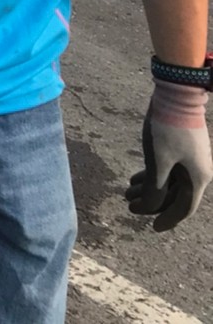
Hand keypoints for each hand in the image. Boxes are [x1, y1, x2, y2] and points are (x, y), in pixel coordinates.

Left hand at [126, 80, 210, 230]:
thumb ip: (156, 189)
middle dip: (151, 203)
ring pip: (168, 182)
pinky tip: (133, 179)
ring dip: (148, 189)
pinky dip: (151, 175)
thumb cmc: (168, 129)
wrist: (175, 95)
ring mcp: (189, 160)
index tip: (152, 228)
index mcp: (198, 178)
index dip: (167, 219)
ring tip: (126, 193)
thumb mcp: (159, 162)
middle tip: (129, 207)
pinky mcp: (180, 149)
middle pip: (174, 196)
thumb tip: (152, 208)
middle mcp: (197, 172)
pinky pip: (167, 169)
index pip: (183, 208)